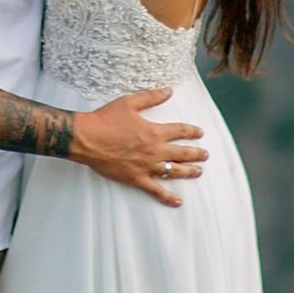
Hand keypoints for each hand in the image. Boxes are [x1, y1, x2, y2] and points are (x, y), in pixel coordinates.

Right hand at [69, 87, 205, 207]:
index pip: (180, 131)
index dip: (192, 131)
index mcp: (154, 131)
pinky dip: (168, 197)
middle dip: (196, 153)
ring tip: (199, 172)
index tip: (200, 133)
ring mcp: (147, 166)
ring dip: (189, 171)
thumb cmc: (106, 119)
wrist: (87, 138)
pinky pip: (156, 190)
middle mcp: (154, 150)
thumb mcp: (129, 102)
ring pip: (174, 171)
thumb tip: (169, 91)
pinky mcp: (136, 179)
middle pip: (182, 153)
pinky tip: (178, 201)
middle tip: (206, 155)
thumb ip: (151, 97)